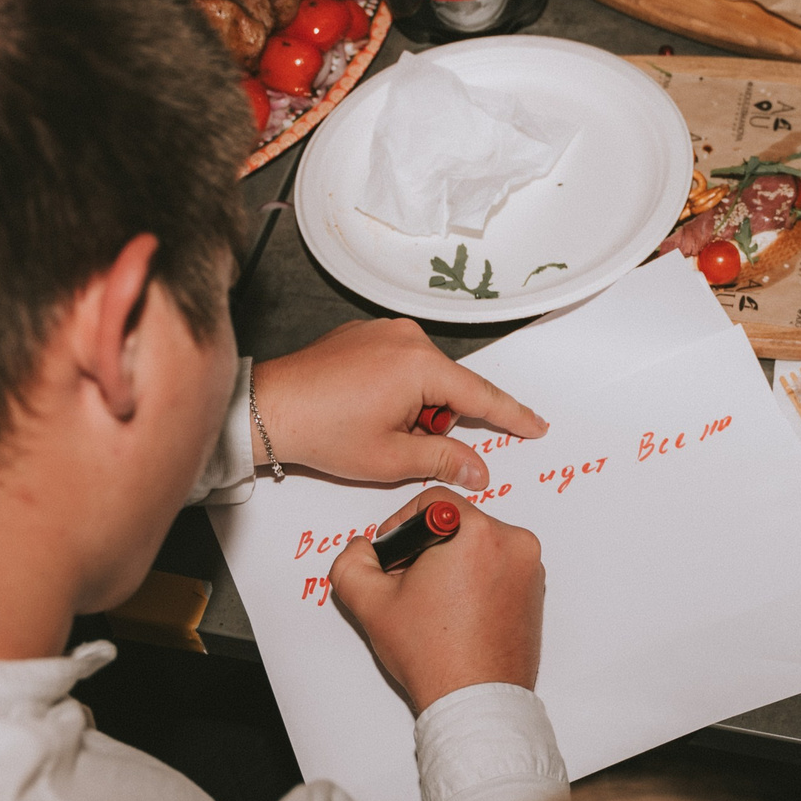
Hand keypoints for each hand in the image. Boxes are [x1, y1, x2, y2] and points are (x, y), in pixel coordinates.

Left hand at [250, 318, 547, 489]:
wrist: (266, 410)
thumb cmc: (321, 430)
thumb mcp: (392, 458)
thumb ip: (445, 460)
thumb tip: (477, 469)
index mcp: (419, 364)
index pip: (481, 396)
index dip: (511, 417)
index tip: (534, 426)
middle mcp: (405, 337)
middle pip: (448, 387)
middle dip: (435, 420)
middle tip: (402, 444)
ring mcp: (382, 331)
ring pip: (423, 377)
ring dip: (414, 406)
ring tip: (374, 427)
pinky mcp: (362, 334)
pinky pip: (398, 364)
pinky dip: (394, 391)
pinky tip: (363, 410)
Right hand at [331, 488, 544, 711]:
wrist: (475, 700)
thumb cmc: (435, 656)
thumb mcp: (372, 603)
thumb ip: (352, 562)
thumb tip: (361, 549)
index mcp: (477, 533)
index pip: (432, 502)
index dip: (402, 524)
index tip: (395, 554)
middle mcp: (513, 543)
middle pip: (457, 523)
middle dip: (428, 549)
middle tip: (411, 585)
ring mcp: (530, 568)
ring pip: (479, 545)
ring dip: (453, 563)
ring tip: (435, 603)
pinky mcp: (536, 590)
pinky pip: (499, 566)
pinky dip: (477, 579)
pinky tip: (458, 611)